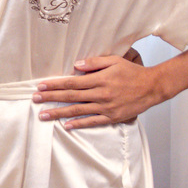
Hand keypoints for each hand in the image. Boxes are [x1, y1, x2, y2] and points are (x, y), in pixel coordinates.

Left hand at [32, 54, 166, 128]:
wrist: (152, 87)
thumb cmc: (133, 72)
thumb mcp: (114, 60)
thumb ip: (94, 62)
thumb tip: (76, 65)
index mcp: (99, 79)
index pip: (72, 82)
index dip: (55, 85)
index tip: (41, 86)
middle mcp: (100, 94)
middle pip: (71, 96)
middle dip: (51, 98)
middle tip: (35, 100)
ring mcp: (106, 107)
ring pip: (78, 111)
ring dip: (59, 113)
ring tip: (44, 115)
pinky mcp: (112, 117)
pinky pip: (92, 122)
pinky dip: (79, 124)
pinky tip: (66, 126)